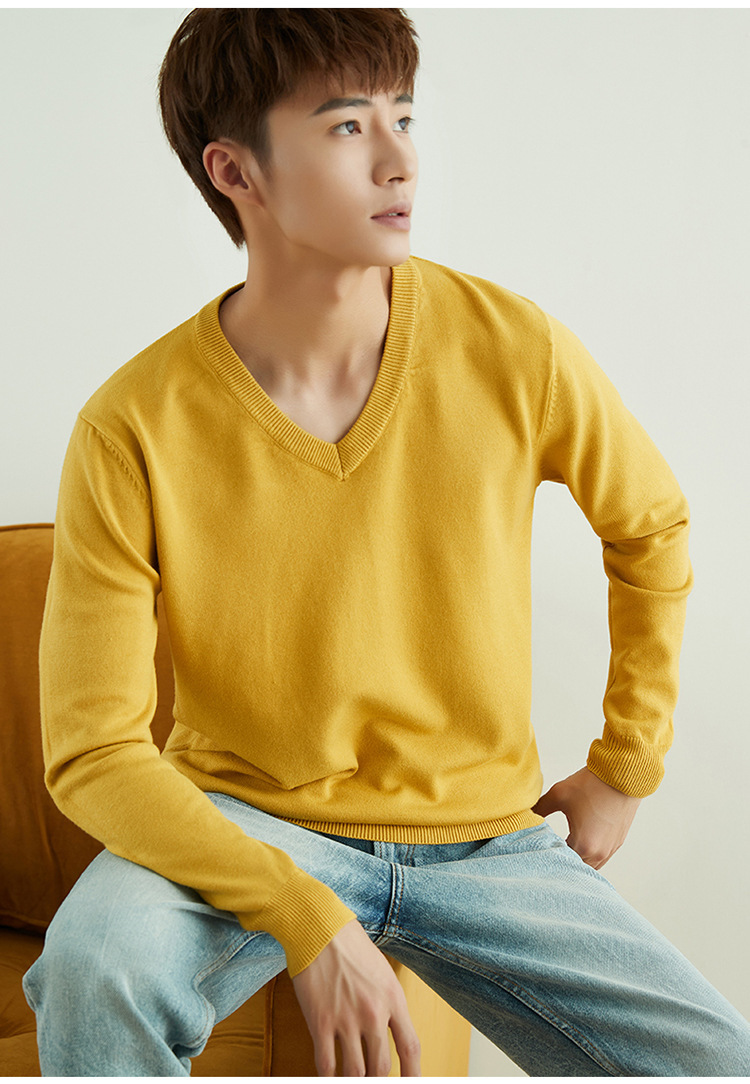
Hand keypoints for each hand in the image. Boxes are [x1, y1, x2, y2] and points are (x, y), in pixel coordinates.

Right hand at [291, 918, 421, 1076]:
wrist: (320, 928)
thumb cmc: (351, 946)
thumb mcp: (382, 972)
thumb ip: (388, 1003)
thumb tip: (389, 1033)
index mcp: (392, 999)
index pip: (410, 1047)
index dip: (412, 1074)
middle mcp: (373, 1013)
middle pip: (381, 1067)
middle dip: (377, 1080)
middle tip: (372, 1080)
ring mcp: (346, 1019)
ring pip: (355, 1073)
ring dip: (354, 1081)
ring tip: (353, 1080)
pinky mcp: (320, 1021)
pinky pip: (326, 1064)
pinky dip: (328, 1077)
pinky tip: (329, 1076)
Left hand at [533, 766, 640, 868]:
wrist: (621, 774)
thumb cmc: (591, 784)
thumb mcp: (558, 795)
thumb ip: (539, 809)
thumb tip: (526, 816)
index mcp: (583, 844)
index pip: (560, 862)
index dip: (548, 856)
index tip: (539, 851)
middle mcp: (599, 852)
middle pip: (576, 868)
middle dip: (562, 861)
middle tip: (549, 852)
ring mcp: (610, 849)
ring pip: (590, 866)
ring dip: (577, 860)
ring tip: (563, 848)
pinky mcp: (617, 842)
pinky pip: (601, 859)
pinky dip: (589, 855)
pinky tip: (579, 843)